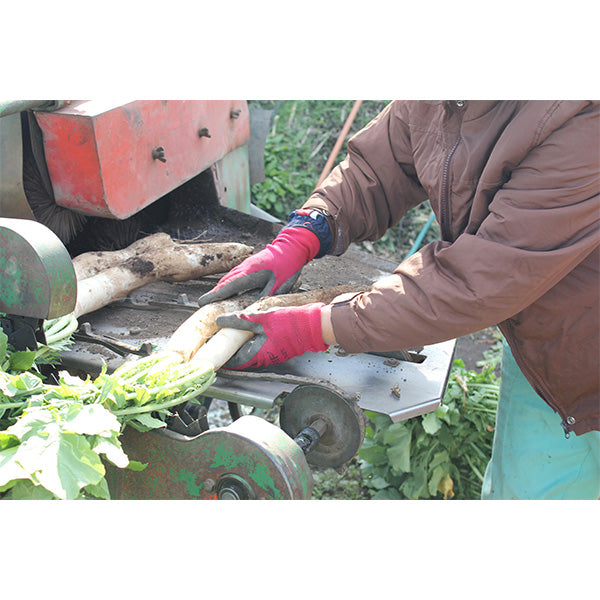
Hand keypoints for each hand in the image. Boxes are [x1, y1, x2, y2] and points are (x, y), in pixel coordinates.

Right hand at [197, 227, 319, 305]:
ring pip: (228, 278)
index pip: (227, 287)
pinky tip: (228, 288)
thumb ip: (264, 298)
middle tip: (203, 304)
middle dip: (213, 293)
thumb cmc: (287, 266)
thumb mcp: (278, 287)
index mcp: (249, 273)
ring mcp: (246, 264)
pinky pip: (234, 275)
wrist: (292, 247)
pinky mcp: (249, 264)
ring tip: (211, 299)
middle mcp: (244, 268)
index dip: (214, 296)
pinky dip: (228, 283)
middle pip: (224, 282)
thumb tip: (253, 311)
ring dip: (219, 288)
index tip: (201, 302)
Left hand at [215, 302, 327, 368]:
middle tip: (218, 338)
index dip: (220, 355)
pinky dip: (253, 341)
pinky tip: (252, 330)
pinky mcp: (279, 349)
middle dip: (230, 349)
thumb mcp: (261, 317)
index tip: (210, 349)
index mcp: (257, 354)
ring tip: (232, 333)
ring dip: (241, 344)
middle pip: (241, 357)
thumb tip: (221, 322)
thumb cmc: (291, 322)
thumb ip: (240, 320)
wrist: (314, 325)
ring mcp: (272, 355)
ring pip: (251, 352)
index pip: (233, 361)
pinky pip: (261, 348)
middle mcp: (264, 359)